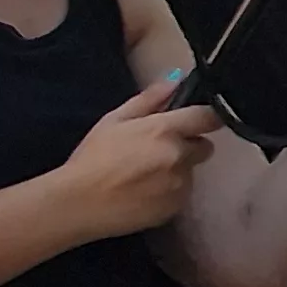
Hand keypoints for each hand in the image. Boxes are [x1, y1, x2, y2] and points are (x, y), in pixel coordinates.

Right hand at [60, 77, 224, 237]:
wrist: (78, 204)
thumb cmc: (91, 158)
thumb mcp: (112, 121)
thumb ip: (148, 99)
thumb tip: (176, 79)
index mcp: (165, 130)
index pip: (208, 117)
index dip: (203, 118)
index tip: (193, 121)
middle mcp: (180, 156)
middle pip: (204, 147)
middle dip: (187, 147)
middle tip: (157, 152)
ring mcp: (181, 184)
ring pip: (190, 172)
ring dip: (175, 171)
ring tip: (143, 178)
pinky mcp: (177, 207)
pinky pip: (181, 195)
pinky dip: (168, 193)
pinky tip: (143, 194)